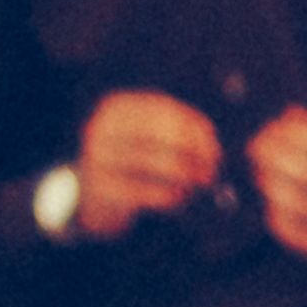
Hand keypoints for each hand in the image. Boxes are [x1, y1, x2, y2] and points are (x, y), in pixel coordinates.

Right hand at [72, 90, 222, 234]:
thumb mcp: (146, 139)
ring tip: (197, 187)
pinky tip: (179, 199)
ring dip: (187, 178)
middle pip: (163, 134)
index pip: (166, 111)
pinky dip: (172, 197)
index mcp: (118, 107)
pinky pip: (148, 192)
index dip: (196, 132)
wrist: (90, 196)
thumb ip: (177, 134)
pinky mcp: (102, 188)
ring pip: (158, 164)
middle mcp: (104, 127)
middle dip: (194, 154)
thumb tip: (212, 144)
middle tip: (210, 173)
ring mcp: (99, 157)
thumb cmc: (130, 164)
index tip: (215, 151)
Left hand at [247, 107, 306, 268]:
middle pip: (305, 172)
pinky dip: (276, 214)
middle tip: (255, 149)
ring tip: (263, 176)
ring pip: (296, 203)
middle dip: (272, 157)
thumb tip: (287, 116)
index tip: (269, 132)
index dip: (286, 135)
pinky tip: (276, 204)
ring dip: (269, 184)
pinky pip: (294, 232)